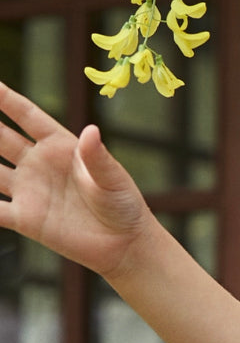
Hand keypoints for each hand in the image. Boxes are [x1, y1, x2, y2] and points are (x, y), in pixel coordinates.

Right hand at [0, 84, 154, 280]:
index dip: (4, 98)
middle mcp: (37, 163)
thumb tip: (91, 131)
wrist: (123, 244)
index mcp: (59, 145)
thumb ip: (98, 157)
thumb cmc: (123, 205)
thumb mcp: (113, 178)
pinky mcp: (25, 218)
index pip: (25, 115)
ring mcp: (28, 189)